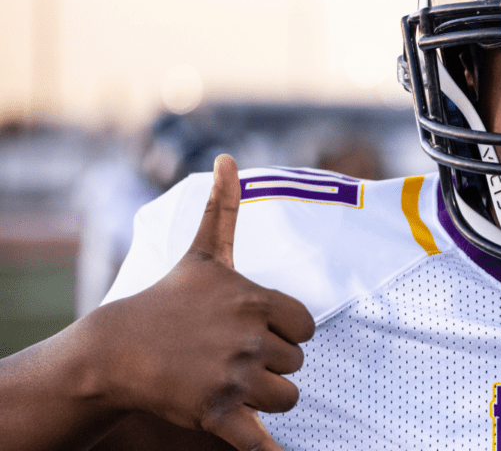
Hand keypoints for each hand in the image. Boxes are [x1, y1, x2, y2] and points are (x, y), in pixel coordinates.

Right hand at [91, 154, 315, 450]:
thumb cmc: (165, 300)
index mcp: (255, 300)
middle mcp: (250, 337)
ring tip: (233, 382)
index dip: (286, 332)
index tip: (257, 330)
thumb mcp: (202, 254)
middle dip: (271, 363)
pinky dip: (269, 450)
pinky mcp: (217, 413)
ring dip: (267, 397)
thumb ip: (223, 210)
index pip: (307, 327)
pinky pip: (261, 440)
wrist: (115, 350)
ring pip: (287, 397)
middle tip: (234, 356)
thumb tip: (228, 157)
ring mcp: (233, 376)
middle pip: (296, 363)